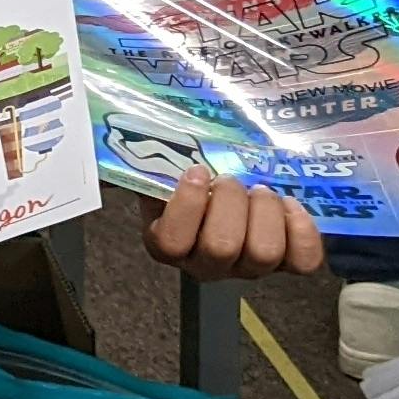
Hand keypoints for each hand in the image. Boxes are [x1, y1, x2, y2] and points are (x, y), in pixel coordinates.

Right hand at [144, 169, 327, 280]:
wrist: (226, 175)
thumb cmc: (186, 165)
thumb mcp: (154, 158)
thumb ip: (130, 151)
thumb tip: (95, 131)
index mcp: (165, 242)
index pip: (170, 244)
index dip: (187, 207)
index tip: (195, 172)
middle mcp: (203, 265)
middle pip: (221, 248)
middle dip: (230, 202)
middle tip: (230, 178)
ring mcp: (246, 267)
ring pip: (262, 254)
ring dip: (265, 211)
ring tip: (259, 189)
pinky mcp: (285, 261)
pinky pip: (303, 262)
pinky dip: (301, 231)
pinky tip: (290, 206)